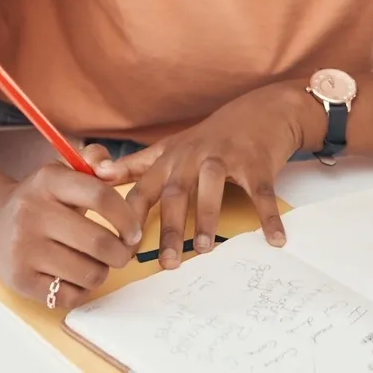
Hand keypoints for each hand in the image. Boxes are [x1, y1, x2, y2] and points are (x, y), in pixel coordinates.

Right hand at [0, 152, 139, 312]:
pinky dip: (81, 290)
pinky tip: (74, 277)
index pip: (100, 196)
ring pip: (89, 273)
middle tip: (121, 253)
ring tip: (94, 263)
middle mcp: (31, 212)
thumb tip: (111, 169)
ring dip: (101, 272)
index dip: (127, 218)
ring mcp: (22, 248)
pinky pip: (71, 296)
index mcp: (47, 180)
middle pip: (99, 242)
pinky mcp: (19, 279)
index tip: (133, 231)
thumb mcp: (62, 173)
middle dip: (121, 253)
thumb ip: (93, 160)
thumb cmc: (42, 200)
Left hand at [99, 83, 309, 269]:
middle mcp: (194, 155)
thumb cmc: (212, 136)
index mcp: (171, 157)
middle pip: (176, 191)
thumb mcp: (172, 147)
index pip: (145, 188)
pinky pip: (260, 192)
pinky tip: (273, 239)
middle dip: (170, 227)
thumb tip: (99, 174)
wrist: (262, 109)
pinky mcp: (255, 161)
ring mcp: (225, 156)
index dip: (132, 217)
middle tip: (168, 262)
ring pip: (212, 187)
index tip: (124, 247)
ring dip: (207, 218)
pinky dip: (268, 216)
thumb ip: (137, 164)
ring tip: (205, 250)